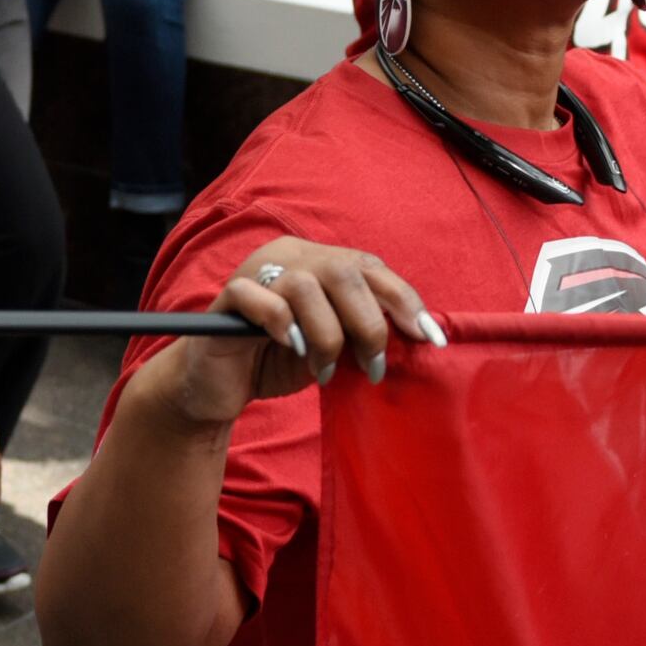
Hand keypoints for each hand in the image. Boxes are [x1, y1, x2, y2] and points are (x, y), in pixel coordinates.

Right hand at [156, 236, 440, 427]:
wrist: (216, 387)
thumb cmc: (277, 363)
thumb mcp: (331, 346)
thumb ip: (360, 332)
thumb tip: (412, 337)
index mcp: (320, 262)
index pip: (372, 269)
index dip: (405, 302)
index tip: (429, 340)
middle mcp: (290, 258)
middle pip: (344, 272)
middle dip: (368, 325)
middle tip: (372, 367)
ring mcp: (256, 274)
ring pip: (306, 287)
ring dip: (326, 336)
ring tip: (325, 372)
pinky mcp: (227, 299)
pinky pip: (260, 298)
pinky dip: (282, 325)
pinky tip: (292, 350)